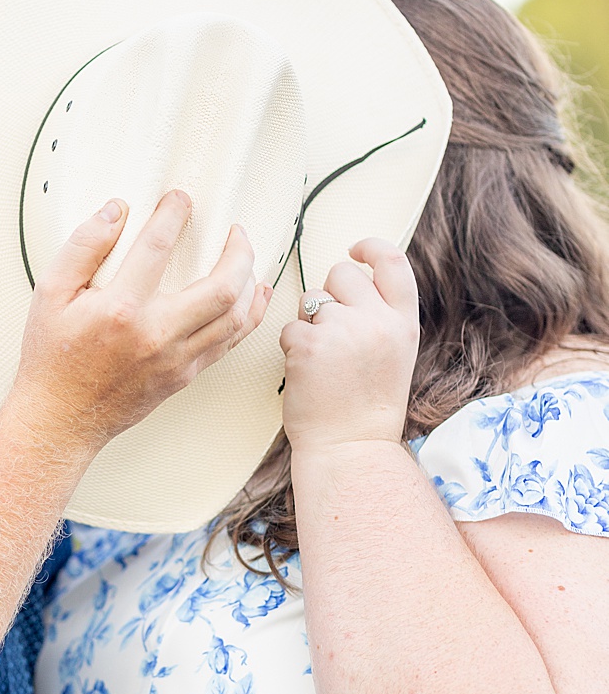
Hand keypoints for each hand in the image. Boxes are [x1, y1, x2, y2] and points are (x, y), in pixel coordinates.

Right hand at [7, 191, 272, 452]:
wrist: (60, 418)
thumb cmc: (52, 358)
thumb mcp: (50, 294)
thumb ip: (82, 247)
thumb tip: (114, 212)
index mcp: (121, 309)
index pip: (158, 246)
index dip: (174, 214)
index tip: (179, 200)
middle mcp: (156, 334)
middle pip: (223, 286)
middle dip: (238, 250)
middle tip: (235, 230)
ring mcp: (176, 358)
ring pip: (237, 317)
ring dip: (250, 281)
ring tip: (246, 258)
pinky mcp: (185, 375)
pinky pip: (230, 342)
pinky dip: (249, 315)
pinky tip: (252, 296)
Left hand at [280, 237, 418, 453]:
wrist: (351, 446)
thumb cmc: (366, 404)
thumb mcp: (393, 352)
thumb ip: (380, 316)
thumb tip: (354, 280)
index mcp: (403, 322)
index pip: (393, 262)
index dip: (371, 247)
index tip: (353, 249)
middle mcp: (377, 320)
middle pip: (342, 274)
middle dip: (330, 293)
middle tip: (333, 332)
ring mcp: (342, 330)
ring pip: (311, 299)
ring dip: (310, 322)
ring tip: (325, 361)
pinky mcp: (308, 344)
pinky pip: (290, 327)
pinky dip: (293, 346)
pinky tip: (308, 372)